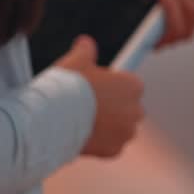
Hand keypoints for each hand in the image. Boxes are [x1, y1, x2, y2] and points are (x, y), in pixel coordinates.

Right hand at [54, 35, 144, 158]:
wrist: (57, 118)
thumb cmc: (69, 86)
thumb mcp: (77, 60)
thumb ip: (85, 50)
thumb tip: (85, 42)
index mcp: (133, 85)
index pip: (131, 85)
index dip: (114, 86)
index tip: (100, 87)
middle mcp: (136, 110)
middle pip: (129, 108)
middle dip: (116, 107)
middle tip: (92, 104)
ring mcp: (126, 132)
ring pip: (122, 128)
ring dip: (111, 125)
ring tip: (87, 120)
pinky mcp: (115, 150)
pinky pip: (112, 145)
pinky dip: (102, 141)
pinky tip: (86, 134)